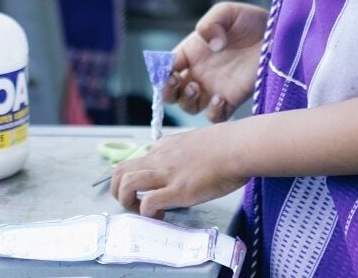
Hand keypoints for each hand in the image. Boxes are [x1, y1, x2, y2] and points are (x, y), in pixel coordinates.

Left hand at [110, 123, 248, 218]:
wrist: (239, 146)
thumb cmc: (229, 145)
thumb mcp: (198, 142)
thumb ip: (185, 152)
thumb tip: (187, 165)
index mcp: (165, 146)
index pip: (137, 161)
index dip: (137, 178)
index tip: (149, 190)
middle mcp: (160, 158)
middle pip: (119, 171)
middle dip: (118, 190)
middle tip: (134, 203)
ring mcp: (167, 174)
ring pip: (126, 183)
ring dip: (127, 202)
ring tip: (143, 212)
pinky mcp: (177, 190)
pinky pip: (148, 203)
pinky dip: (148, 213)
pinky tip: (161, 216)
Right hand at [164, 2, 266, 121]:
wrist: (278, 36)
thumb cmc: (252, 21)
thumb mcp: (228, 12)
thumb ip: (211, 22)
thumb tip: (209, 44)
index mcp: (192, 51)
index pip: (166, 66)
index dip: (160, 71)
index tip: (167, 70)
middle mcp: (200, 72)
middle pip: (171, 92)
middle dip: (167, 90)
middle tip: (178, 80)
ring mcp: (215, 87)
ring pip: (189, 106)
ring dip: (186, 101)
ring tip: (196, 87)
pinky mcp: (233, 99)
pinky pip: (215, 116)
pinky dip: (212, 113)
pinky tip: (220, 99)